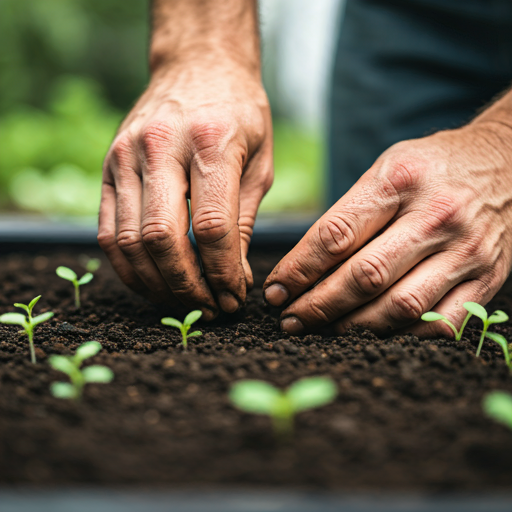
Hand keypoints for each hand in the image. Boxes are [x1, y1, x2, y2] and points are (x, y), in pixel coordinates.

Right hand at [98, 62, 272, 318]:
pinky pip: (108, 231)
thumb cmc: (239, 115)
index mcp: (211, 141)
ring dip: (157, 284)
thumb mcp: (260, 164)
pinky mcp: (108, 166)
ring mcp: (126, 155)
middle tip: (210, 309)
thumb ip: (244, 223)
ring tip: (184, 301)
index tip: (235, 297)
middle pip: (162, 238)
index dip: (223, 274)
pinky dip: (128, 267)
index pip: (212, 227)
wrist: (199, 66)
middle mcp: (161, 146)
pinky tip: (154, 281)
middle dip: (188, 287)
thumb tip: (234, 278)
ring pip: (128, 241)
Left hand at [264, 122, 511, 336]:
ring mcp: (465, 250)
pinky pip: (440, 324)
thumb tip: (304, 268)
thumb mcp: (385, 168)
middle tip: (289, 320)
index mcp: (399, 180)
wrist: (507, 163)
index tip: (276, 291)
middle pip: (364, 276)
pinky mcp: (488, 278)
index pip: (336, 235)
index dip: (299, 270)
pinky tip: (372, 335)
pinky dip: (400, 336)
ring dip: (352, 327)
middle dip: (317, 305)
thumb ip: (348, 214)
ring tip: (321, 331)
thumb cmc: (432, 167)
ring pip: (399, 306)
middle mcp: (435, 216)